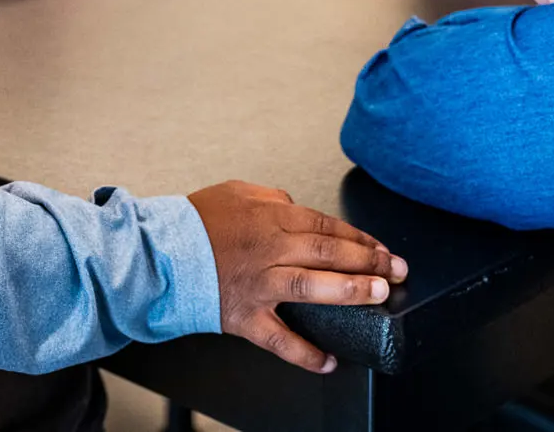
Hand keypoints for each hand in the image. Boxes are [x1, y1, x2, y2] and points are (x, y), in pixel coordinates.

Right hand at [187, 180, 406, 373]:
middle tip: (396, 270)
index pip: (327, 226)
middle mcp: (270, 250)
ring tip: (378, 295)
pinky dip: (305, 353)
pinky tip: (328, 361)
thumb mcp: (237, 192)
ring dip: (350, 292)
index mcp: (270, 218)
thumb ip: (273, 199)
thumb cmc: (195, 222)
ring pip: (313, 287)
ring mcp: (259, 285)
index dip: (360, 237)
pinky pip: (280, 339)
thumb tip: (296, 207)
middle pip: (328, 252)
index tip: (382, 248)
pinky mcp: (245, 316)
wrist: (157, 255)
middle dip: (368, 261)